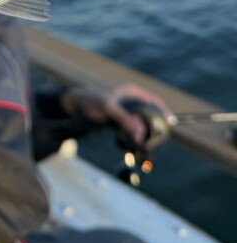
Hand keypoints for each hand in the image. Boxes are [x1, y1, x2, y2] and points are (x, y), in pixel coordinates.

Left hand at [59, 83, 174, 144]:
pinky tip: (123, 149)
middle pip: (147, 115)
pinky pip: (126, 132)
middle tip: (154, 142)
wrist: (71, 106)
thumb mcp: (108, 108)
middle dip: (150, 129)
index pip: (153, 99)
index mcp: (130, 92)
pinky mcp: (115, 121)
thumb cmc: (90, 101)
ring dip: (138, 138)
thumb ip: (124, 119)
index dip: (163, 110)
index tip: (170, 123)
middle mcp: (128, 101)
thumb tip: (140, 134)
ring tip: (139, 149)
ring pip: (137, 125)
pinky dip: (127, 140)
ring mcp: (122, 112)